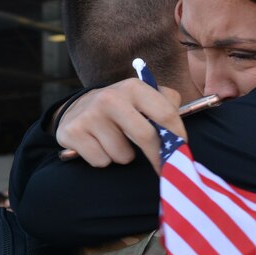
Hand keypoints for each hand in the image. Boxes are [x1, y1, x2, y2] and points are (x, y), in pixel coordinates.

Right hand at [56, 79, 185, 172]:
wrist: (79, 107)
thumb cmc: (124, 106)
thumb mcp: (145, 97)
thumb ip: (168, 105)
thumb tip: (179, 132)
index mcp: (134, 87)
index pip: (166, 114)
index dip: (178, 136)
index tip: (182, 151)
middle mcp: (110, 98)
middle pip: (146, 136)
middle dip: (158, 156)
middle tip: (164, 167)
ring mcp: (90, 115)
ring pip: (123, 155)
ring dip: (124, 156)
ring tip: (116, 142)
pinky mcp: (72, 132)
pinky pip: (102, 161)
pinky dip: (104, 159)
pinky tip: (99, 145)